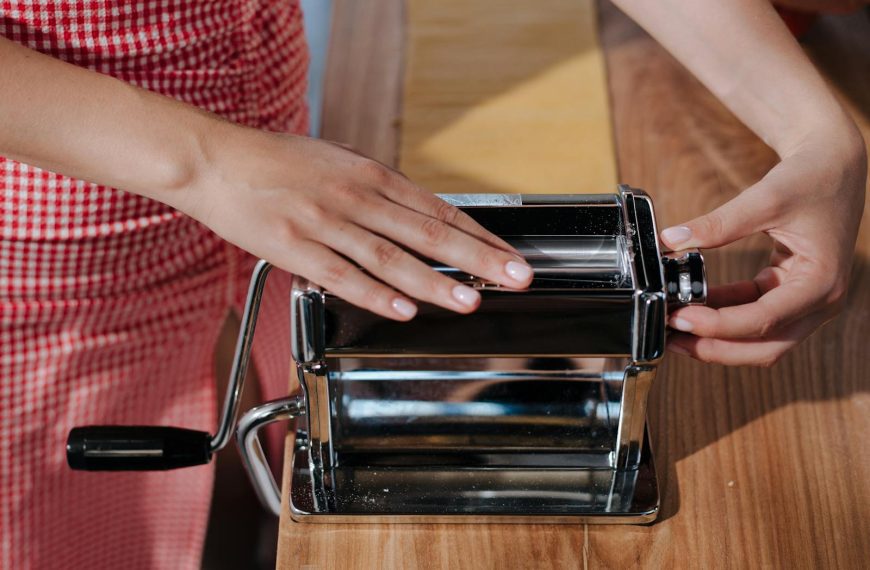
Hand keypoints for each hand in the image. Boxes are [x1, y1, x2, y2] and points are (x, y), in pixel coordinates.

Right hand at [178, 126, 532, 320]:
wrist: (215, 159)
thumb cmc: (277, 160)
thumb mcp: (337, 160)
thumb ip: (378, 187)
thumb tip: (417, 210)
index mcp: (370, 175)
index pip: (438, 210)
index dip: (479, 236)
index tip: (508, 255)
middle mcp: (355, 197)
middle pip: (427, 233)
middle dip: (478, 259)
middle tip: (515, 278)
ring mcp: (325, 223)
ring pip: (390, 257)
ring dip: (434, 282)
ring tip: (469, 301)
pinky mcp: (294, 247)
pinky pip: (341, 275)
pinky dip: (374, 294)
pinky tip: (403, 309)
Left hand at [661, 124, 865, 365]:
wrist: (834, 164)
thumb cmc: (810, 178)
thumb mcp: (765, 197)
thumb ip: (718, 223)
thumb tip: (670, 240)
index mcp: (821, 282)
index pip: (764, 320)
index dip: (718, 326)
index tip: (680, 318)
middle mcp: (820, 300)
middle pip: (765, 347)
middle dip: (716, 348)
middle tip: (672, 338)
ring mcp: (808, 300)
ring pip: (761, 338)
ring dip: (718, 337)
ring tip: (675, 327)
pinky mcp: (792, 292)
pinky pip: (755, 314)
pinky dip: (724, 315)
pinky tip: (691, 306)